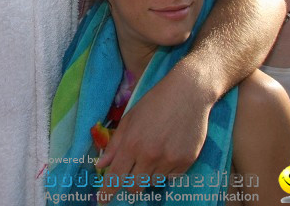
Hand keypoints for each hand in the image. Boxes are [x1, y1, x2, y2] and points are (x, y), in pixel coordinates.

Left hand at [95, 68, 208, 196]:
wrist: (188, 93)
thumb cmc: (155, 102)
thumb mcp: (130, 118)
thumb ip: (115, 144)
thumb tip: (100, 165)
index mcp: (132, 143)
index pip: (116, 177)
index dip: (107, 192)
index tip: (102, 202)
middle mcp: (150, 155)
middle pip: (135, 187)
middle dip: (129, 185)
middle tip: (132, 171)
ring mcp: (170, 160)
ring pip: (153, 182)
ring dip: (149, 174)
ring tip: (154, 151)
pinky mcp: (186, 162)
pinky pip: (171, 177)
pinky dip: (166, 170)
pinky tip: (169, 150)